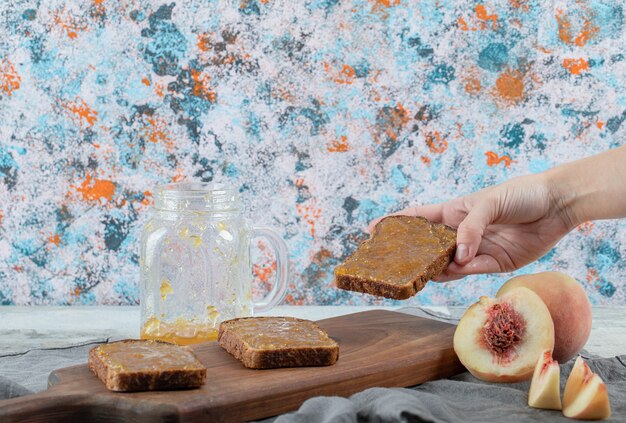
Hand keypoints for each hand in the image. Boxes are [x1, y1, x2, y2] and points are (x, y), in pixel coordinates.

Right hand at [369, 173, 577, 280]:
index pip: (418, 217)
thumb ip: (472, 228)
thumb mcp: (491, 202)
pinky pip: (469, 271)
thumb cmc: (522, 193)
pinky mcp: (493, 263)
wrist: (557, 206)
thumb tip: (457, 257)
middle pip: (428, 246)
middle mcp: (461, 231)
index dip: (395, 223)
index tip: (372, 230)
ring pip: (446, 263)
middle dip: (410, 254)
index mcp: (454, 211)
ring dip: (433, 268)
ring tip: (418, 272)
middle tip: (391, 264)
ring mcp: (475, 249)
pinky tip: (449, 271)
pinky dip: (458, 272)